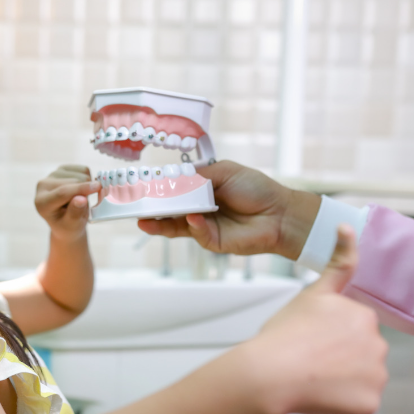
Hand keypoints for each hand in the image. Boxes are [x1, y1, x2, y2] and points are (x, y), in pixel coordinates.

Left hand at [34, 165, 100, 241]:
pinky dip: (88, 179)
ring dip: (87, 187)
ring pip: (80, 174)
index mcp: (42, 202)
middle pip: (73, 181)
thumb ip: (75, 213)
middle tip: (87, 205)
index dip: (81, 189)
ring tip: (81, 200)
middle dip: (86, 191)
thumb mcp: (73, 226)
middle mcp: (43, 185)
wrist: (66, 222)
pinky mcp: (62, 169)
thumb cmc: (69, 226)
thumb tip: (81, 199)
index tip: (98, 187)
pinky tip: (81, 190)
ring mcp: (52, 175)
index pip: (62, 192)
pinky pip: (83, 169)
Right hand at [136, 160, 320, 259]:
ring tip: (143, 219)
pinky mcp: (211, 241)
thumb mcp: (225, 172)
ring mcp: (203, 226)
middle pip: (169, 210)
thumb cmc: (256, 189)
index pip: (174, 190)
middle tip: (134, 205)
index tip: (141, 185)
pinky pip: (196, 233)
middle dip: (151, 208)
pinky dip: (193, 225)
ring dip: (159, 222)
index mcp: (201, 190)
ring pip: (175, 226)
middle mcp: (198, 209)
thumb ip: (200, 175)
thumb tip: (176, 179)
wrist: (279, 213)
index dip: (159, 189)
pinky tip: (192, 217)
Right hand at [243, 225, 387, 413]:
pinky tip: (320, 395)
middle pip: (360, 352)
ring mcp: (376, 375)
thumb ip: (338, 262)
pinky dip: (342, 403)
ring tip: (311, 378)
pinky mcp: (370, 403)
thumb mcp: (312, 293)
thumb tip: (347, 225)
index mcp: (363, 315)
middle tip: (308, 359)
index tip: (311, 341)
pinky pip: (360, 404)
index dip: (329, 335)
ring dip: (342, 380)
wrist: (270, 373)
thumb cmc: (283, 335)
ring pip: (362, 378)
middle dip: (340, 357)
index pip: (353, 328)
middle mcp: (377, 343)